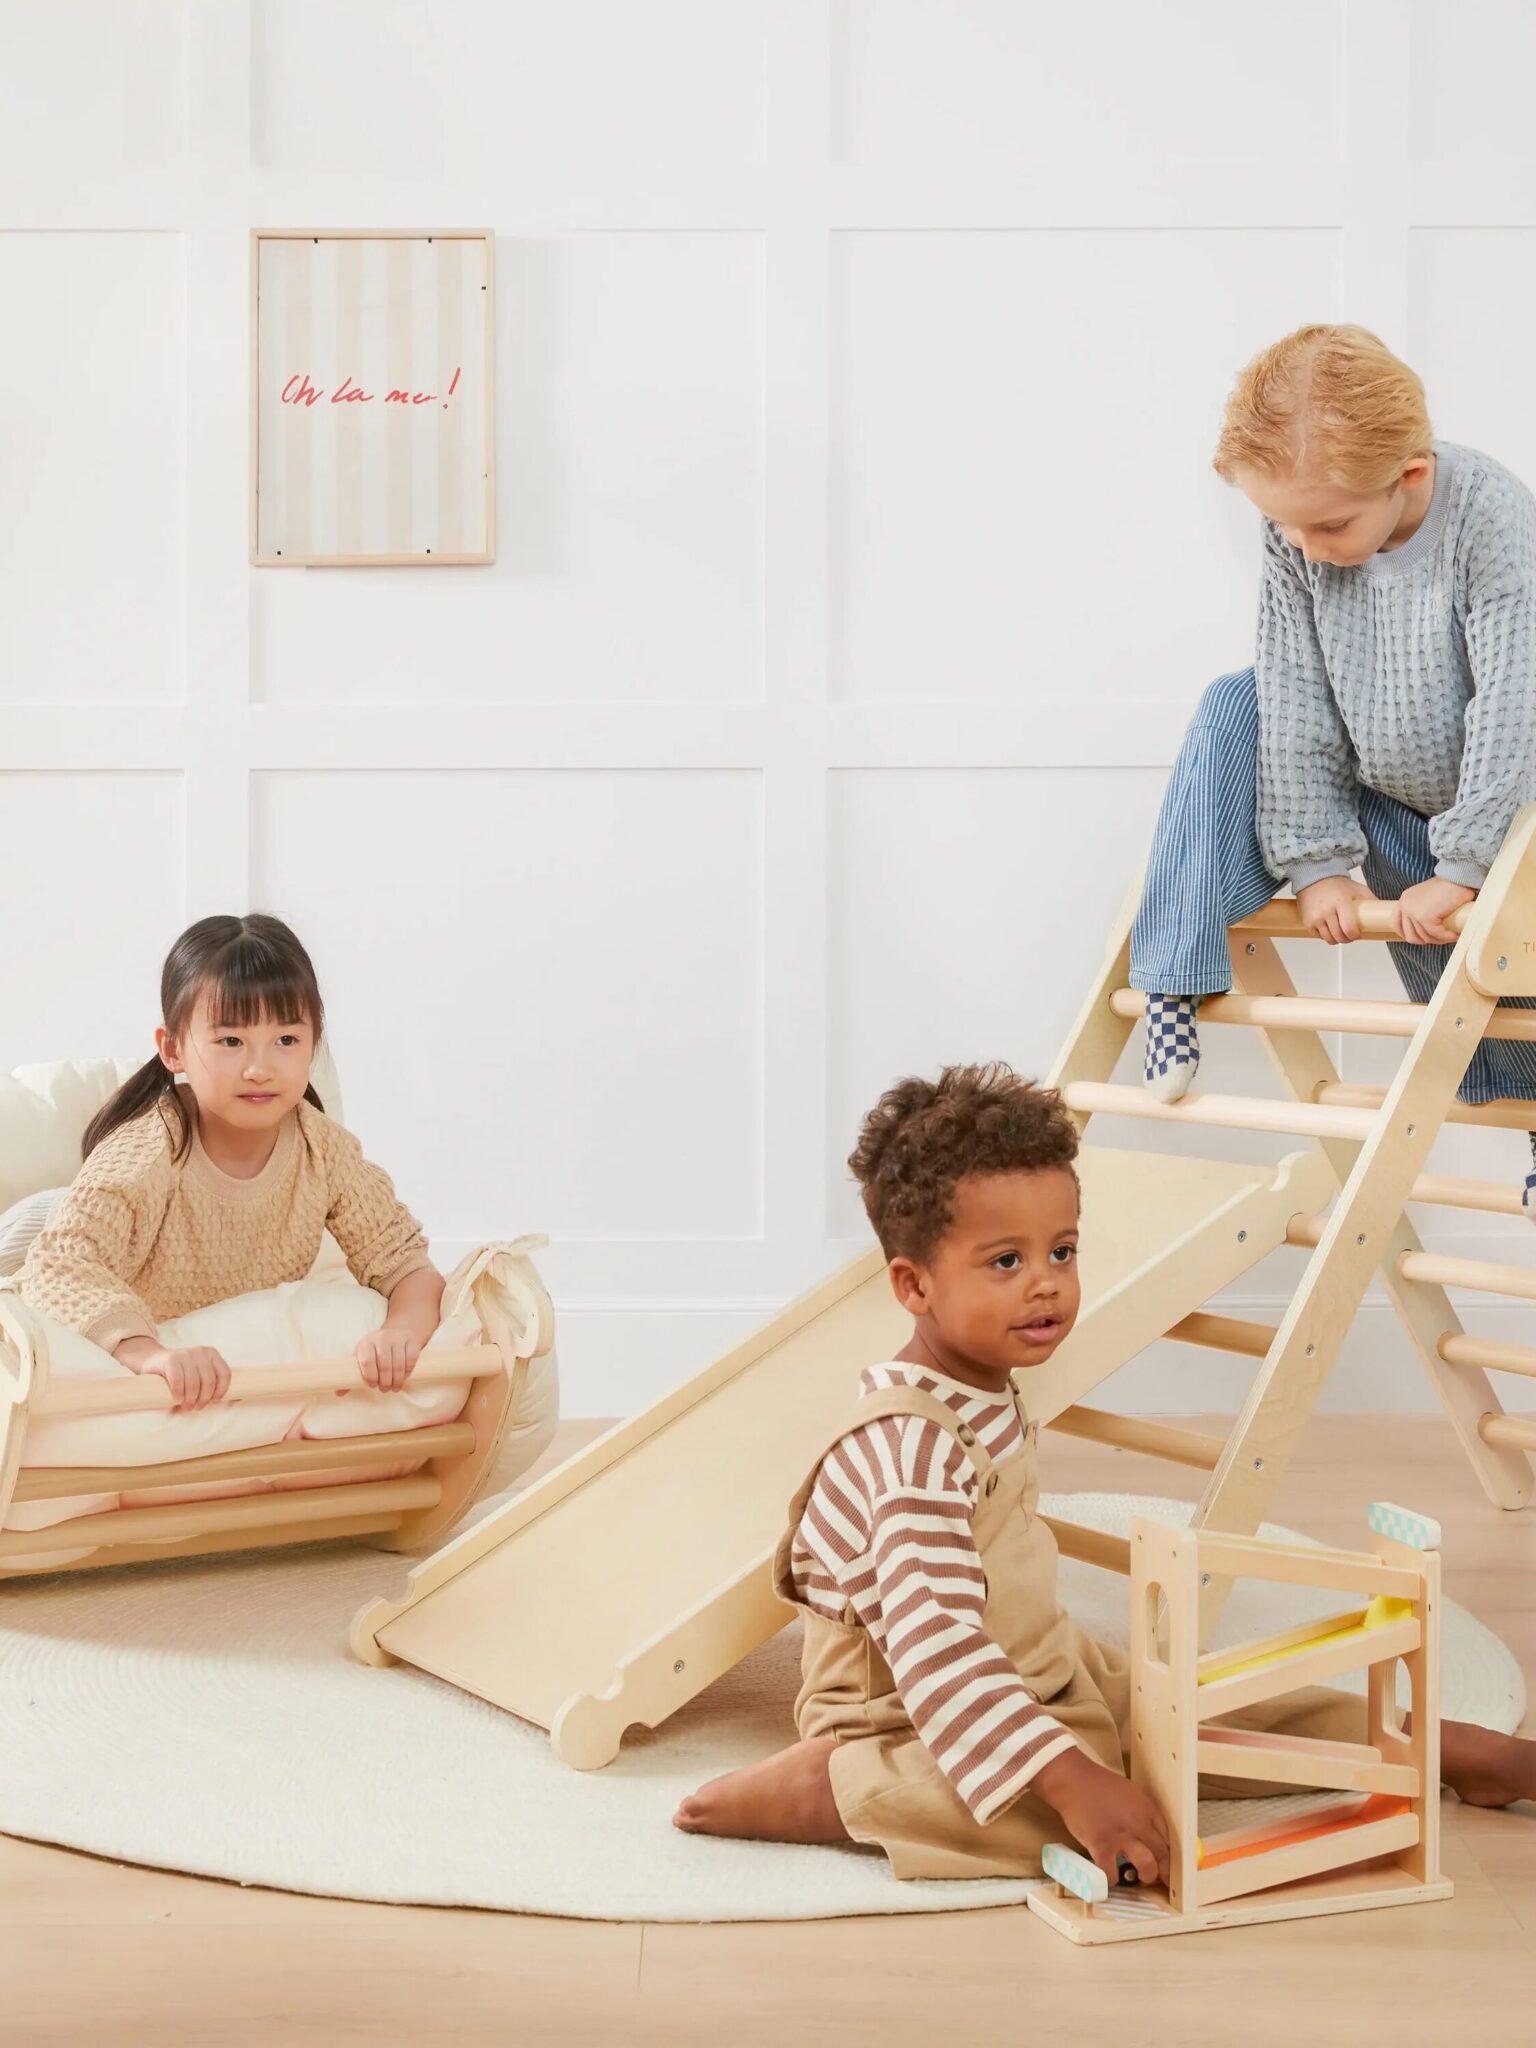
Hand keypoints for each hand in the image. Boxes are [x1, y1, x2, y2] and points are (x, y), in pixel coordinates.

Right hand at [114, 1337, 231, 1410]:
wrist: (153, 1361)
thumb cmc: (180, 1373)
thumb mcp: (198, 1374)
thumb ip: (213, 1383)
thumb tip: (236, 1400)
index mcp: (212, 1354)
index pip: (225, 1374)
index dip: (221, 1391)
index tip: (213, 1402)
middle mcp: (201, 1352)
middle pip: (209, 1382)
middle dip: (203, 1399)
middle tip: (195, 1408)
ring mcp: (186, 1354)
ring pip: (194, 1383)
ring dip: (190, 1400)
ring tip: (185, 1407)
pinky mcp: (171, 1359)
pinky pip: (178, 1381)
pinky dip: (178, 1394)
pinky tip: (176, 1400)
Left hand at [355, 1324, 419, 1393]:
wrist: (396, 1331)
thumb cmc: (375, 1350)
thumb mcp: (362, 1357)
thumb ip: (351, 1375)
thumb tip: (339, 1393)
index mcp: (366, 1343)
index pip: (367, 1361)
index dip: (370, 1377)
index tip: (373, 1386)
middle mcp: (381, 1338)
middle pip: (384, 1365)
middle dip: (385, 1382)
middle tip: (385, 1390)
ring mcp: (397, 1337)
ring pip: (399, 1363)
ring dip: (397, 1380)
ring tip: (394, 1387)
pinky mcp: (411, 1340)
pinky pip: (411, 1359)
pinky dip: (408, 1372)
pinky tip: (404, 1378)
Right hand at [1034, 1747, 1169, 1886]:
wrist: (1073, 1780)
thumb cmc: (1099, 1786)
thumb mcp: (1130, 1793)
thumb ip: (1143, 1814)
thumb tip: (1151, 1836)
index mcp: (1147, 1808)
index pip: (1170, 1838)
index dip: (1171, 1856)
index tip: (1169, 1865)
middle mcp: (1139, 1823)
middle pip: (1163, 1855)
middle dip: (1164, 1872)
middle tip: (1160, 1879)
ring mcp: (1121, 1836)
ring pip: (1147, 1866)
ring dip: (1145, 1877)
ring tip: (1138, 1878)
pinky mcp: (1101, 1846)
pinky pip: (1113, 1872)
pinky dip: (1113, 1878)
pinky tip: (1111, 1875)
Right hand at [1295, 876, 1378, 945]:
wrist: (1315, 878)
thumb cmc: (1338, 885)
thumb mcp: (1358, 889)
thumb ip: (1371, 901)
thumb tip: (1385, 914)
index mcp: (1341, 902)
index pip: (1349, 929)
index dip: (1355, 935)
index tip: (1357, 933)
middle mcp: (1326, 910)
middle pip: (1340, 937)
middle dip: (1347, 938)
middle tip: (1350, 934)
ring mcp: (1315, 917)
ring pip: (1329, 939)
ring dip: (1336, 938)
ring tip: (1340, 931)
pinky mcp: (1307, 921)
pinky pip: (1319, 936)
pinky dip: (1325, 935)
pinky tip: (1329, 927)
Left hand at [1395, 877, 1474, 946]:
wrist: (1459, 876)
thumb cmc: (1450, 884)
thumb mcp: (1430, 898)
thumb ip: (1424, 909)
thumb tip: (1427, 930)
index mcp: (1405, 900)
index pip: (1396, 923)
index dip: (1406, 934)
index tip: (1420, 939)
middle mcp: (1405, 905)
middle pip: (1410, 935)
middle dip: (1427, 940)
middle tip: (1441, 938)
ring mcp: (1413, 912)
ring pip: (1424, 937)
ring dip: (1439, 940)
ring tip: (1451, 935)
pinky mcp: (1425, 917)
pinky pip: (1436, 935)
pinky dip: (1447, 937)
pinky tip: (1455, 935)